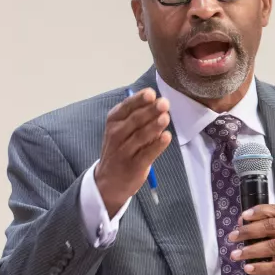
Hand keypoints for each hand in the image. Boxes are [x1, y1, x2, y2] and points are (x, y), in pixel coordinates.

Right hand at [93, 88, 171, 216]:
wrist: (108, 181)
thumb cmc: (120, 149)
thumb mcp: (121, 130)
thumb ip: (138, 119)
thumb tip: (160, 105)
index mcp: (114, 121)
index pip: (126, 107)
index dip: (139, 100)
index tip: (151, 93)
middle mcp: (116, 134)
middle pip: (135, 120)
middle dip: (150, 110)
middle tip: (164, 103)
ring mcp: (124, 151)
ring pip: (140, 136)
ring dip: (154, 126)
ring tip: (166, 118)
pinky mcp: (133, 166)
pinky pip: (147, 154)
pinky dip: (157, 145)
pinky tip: (166, 137)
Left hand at [226, 204, 274, 274]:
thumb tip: (248, 227)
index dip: (258, 212)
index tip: (242, 217)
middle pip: (272, 226)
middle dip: (249, 230)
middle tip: (233, 236)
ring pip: (272, 246)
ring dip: (250, 250)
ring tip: (236, 254)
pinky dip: (260, 267)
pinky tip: (249, 268)